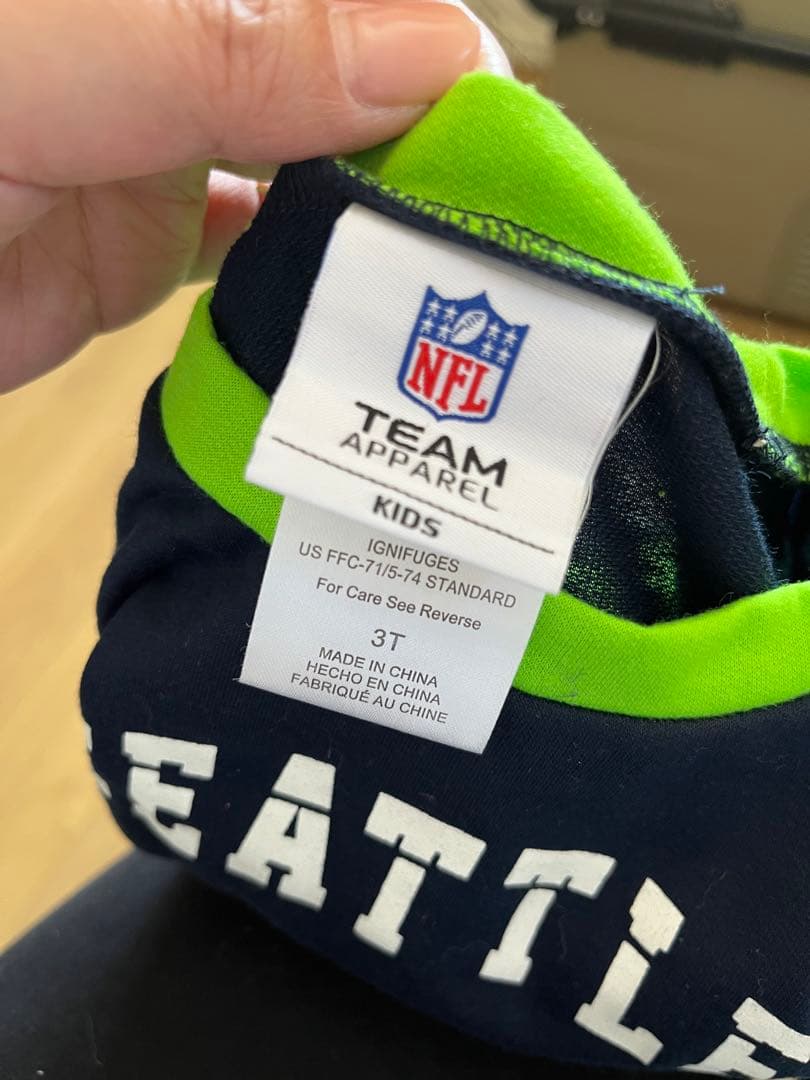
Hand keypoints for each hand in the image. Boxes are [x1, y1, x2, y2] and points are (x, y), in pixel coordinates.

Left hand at [0, 0, 508, 390]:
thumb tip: (438, 51)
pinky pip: (252, 253)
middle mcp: (182, 54)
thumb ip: (234, 47)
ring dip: (377, 222)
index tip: (501, 140)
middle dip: (424, 147)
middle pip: (346, 87)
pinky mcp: (143, 244)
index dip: (437, 57)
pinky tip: (352, 308)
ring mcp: (162, 149)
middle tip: (496, 227)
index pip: (352, 8)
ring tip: (452, 275)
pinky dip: (306, 282)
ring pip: (310, 174)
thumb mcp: (56, 59)